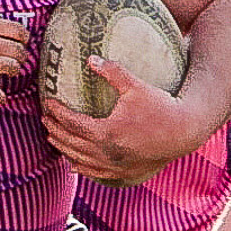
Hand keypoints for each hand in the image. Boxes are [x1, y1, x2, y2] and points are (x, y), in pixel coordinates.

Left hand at [42, 56, 198, 185]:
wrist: (184, 132)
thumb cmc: (161, 106)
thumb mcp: (136, 86)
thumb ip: (113, 72)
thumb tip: (90, 58)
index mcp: (105, 132)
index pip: (71, 122)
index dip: (57, 112)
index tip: (48, 102)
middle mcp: (105, 152)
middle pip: (69, 141)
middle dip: (54, 129)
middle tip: (46, 118)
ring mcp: (112, 165)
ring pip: (77, 158)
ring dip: (62, 147)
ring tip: (52, 136)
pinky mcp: (121, 173)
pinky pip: (93, 173)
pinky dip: (80, 167)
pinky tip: (73, 163)